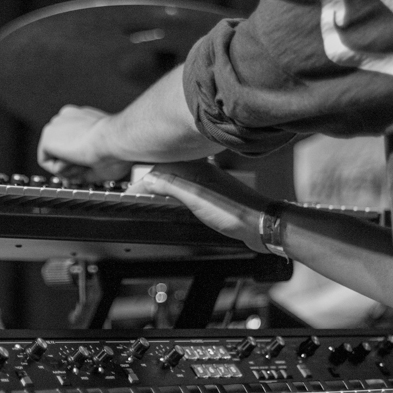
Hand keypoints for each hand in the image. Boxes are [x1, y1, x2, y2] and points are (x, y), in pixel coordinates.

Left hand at [37, 105, 133, 181]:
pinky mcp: (47, 137)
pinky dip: (60, 169)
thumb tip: (76, 178)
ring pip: (54, 156)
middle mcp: (68, 118)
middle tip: (88, 166)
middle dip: (72, 164)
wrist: (115, 139)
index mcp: (83, 117)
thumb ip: (86, 165)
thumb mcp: (103, 155)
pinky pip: (46, 162)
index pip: (72, 140)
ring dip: (69, 167)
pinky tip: (75, 161)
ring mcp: (56, 126)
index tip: (88, 166)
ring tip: (85, 161)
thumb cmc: (118, 146)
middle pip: (61, 149)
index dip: (78, 159)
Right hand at [127, 161, 274, 253]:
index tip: (131, 193)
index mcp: (196, 168)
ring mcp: (208, 181)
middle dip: (150, 176)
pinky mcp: (213, 192)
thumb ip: (171, 186)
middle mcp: (201, 170)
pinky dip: (174, 189)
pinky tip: (174, 198)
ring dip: (162, 182)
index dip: (143, 181)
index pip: (160, 168)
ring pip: (177, 176)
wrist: (261, 224)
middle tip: (135, 191)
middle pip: (168, 168)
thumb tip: (149, 180)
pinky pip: (187, 185)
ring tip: (148, 192)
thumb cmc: (235, 212)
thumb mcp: (196, 199)